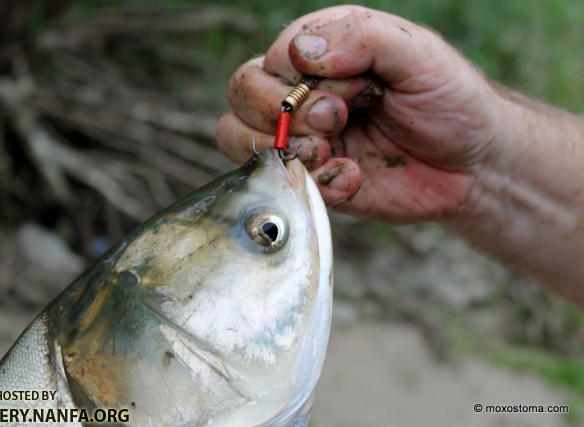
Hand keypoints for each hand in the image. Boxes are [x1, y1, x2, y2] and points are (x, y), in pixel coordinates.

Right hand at [216, 5, 504, 222]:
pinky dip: (314, 183)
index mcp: (323, 52)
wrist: (472, 166)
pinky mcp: (310, 178)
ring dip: (284, 148)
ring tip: (333, 152)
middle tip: (337, 122)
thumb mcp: (417, 54)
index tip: (353, 93)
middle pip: (241, 91)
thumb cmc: (448, 99)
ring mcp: (301, 137)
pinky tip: (352, 177)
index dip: (298, 80)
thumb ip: (360, 37)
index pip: (271, 58)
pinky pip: (276, 182)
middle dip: (283, 113)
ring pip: (236, 135)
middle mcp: (302, 92)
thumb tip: (299, 52)